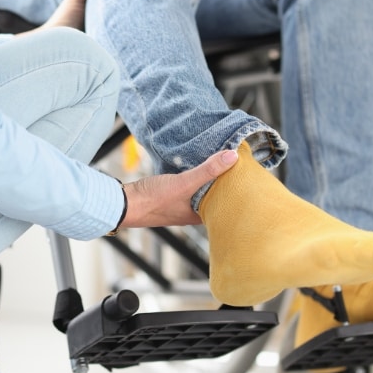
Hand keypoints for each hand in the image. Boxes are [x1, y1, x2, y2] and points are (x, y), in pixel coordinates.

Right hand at [121, 149, 237, 228]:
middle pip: (214, 196)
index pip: (226, 204)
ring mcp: (181, 204)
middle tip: (236, 166)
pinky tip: (195, 166)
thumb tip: (232, 157)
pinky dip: (194, 177)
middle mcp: (193, 212)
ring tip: (220, 162)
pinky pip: (189, 186)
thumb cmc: (154, 200)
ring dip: (208, 178)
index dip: (236, 190)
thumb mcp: (185, 183)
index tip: (246, 176)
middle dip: (223, 182)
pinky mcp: (171, 195)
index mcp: (200, 216)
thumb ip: (208, 170)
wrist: (125, 204)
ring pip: (201, 191)